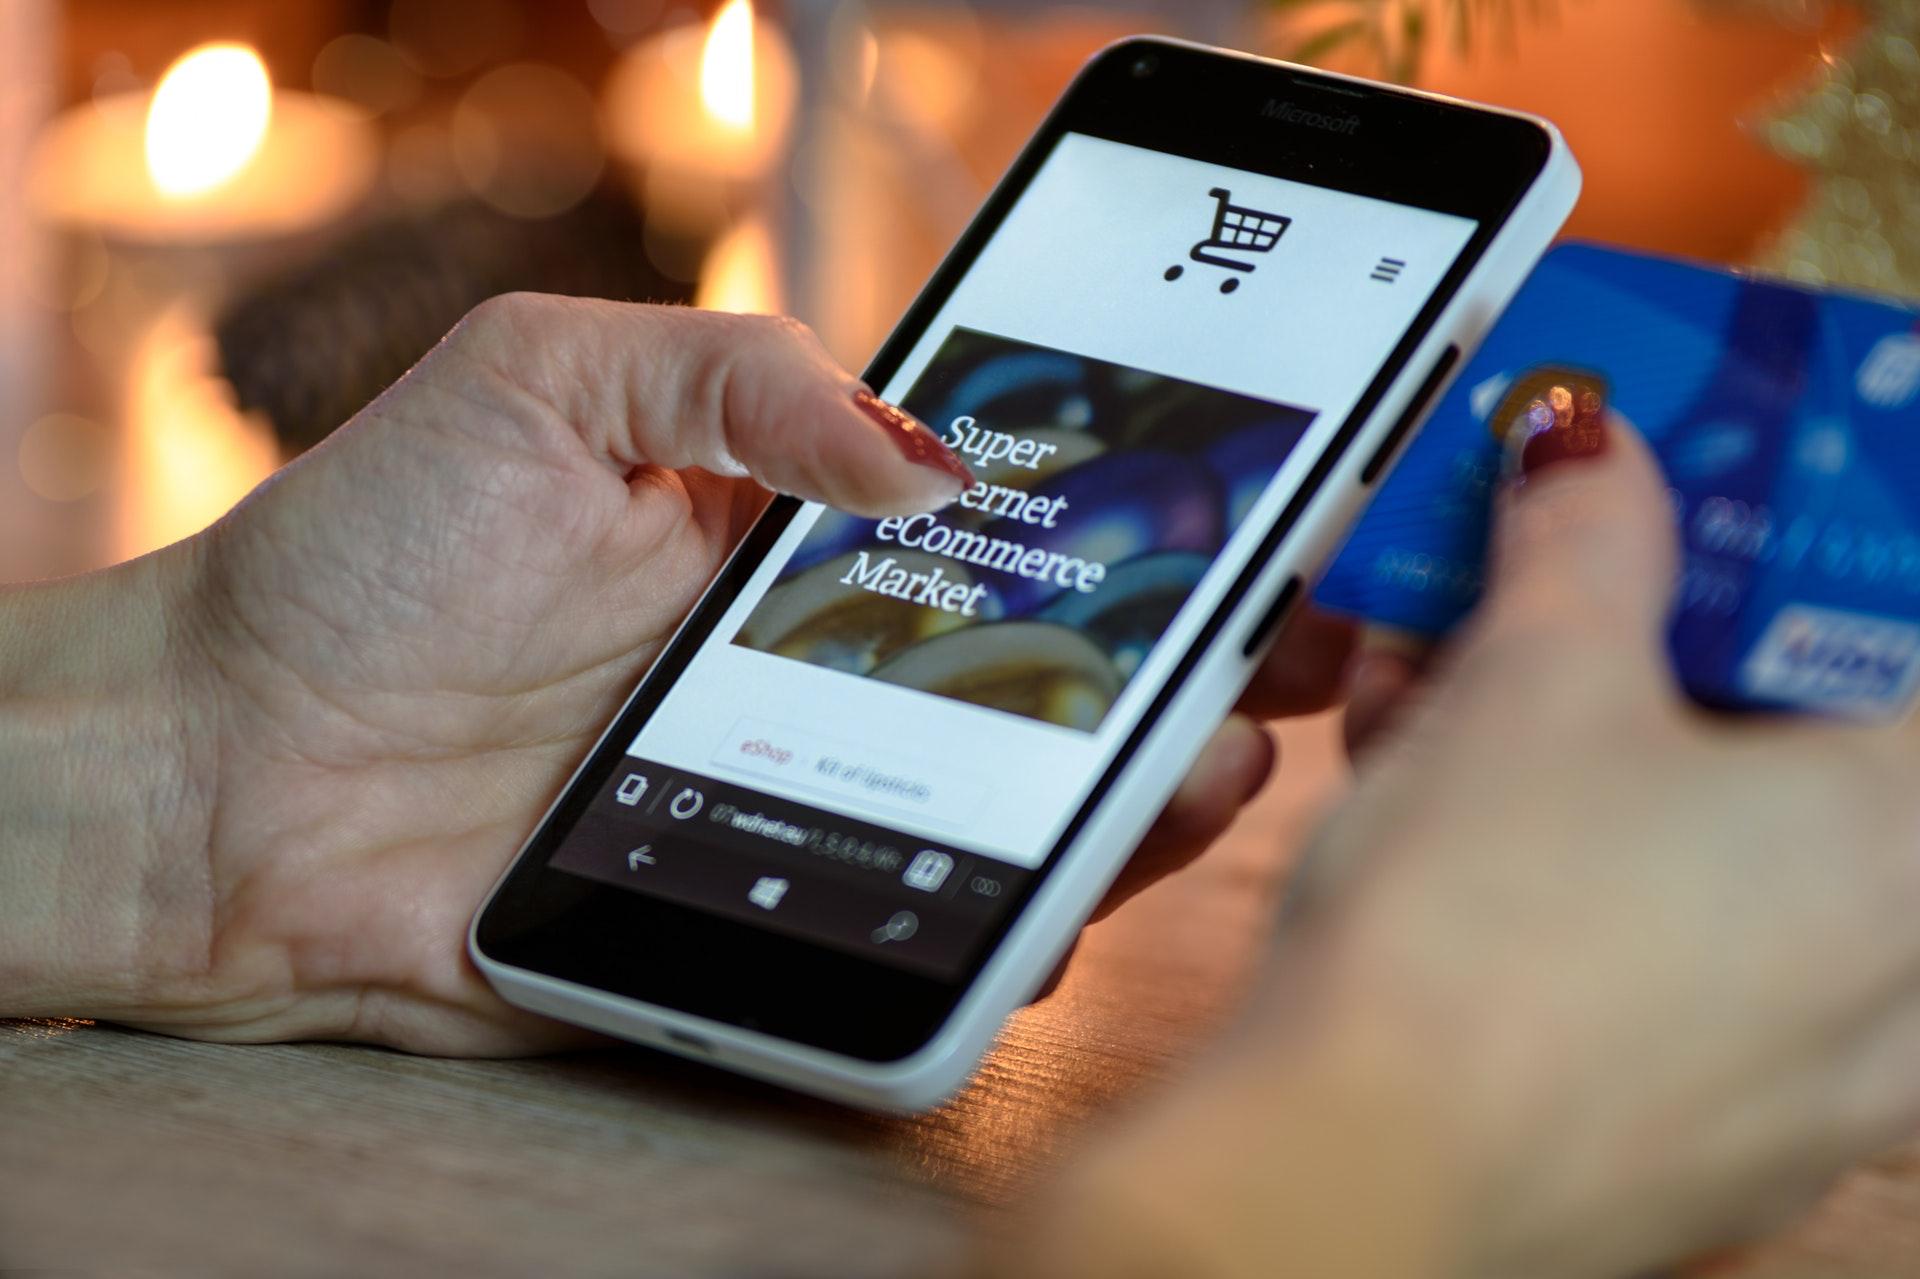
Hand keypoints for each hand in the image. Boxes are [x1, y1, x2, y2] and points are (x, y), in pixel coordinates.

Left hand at [0, 295, 1352, 1053]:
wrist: (219, 774)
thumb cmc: (367, 556)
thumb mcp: (549, 382)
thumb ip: (742, 378)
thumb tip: (933, 454)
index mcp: (798, 540)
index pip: (1010, 529)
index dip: (1145, 523)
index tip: (1259, 518)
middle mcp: (825, 674)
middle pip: (1051, 684)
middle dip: (1191, 670)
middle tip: (1291, 657)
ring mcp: (806, 803)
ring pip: (1016, 818)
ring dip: (1135, 801)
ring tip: (1207, 766)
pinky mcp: (763, 917)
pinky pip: (912, 938)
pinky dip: (1000, 932)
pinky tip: (1052, 902)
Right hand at [1017, 413, 1919, 1278]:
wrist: (1354, 1180)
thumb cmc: (1479, 932)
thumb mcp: (1532, 682)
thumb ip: (1588, 537)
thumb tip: (1590, 443)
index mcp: (1909, 830)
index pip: (1894, 633)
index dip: (1799, 547)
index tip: (1711, 512)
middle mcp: (1903, 966)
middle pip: (1801, 748)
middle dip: (1660, 653)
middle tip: (1556, 600)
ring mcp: (1814, 1075)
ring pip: (1724, 863)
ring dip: (1596, 765)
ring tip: (1438, 713)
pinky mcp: (1708, 1139)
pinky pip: (1673, 966)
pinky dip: (1582, 884)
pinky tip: (1446, 841)